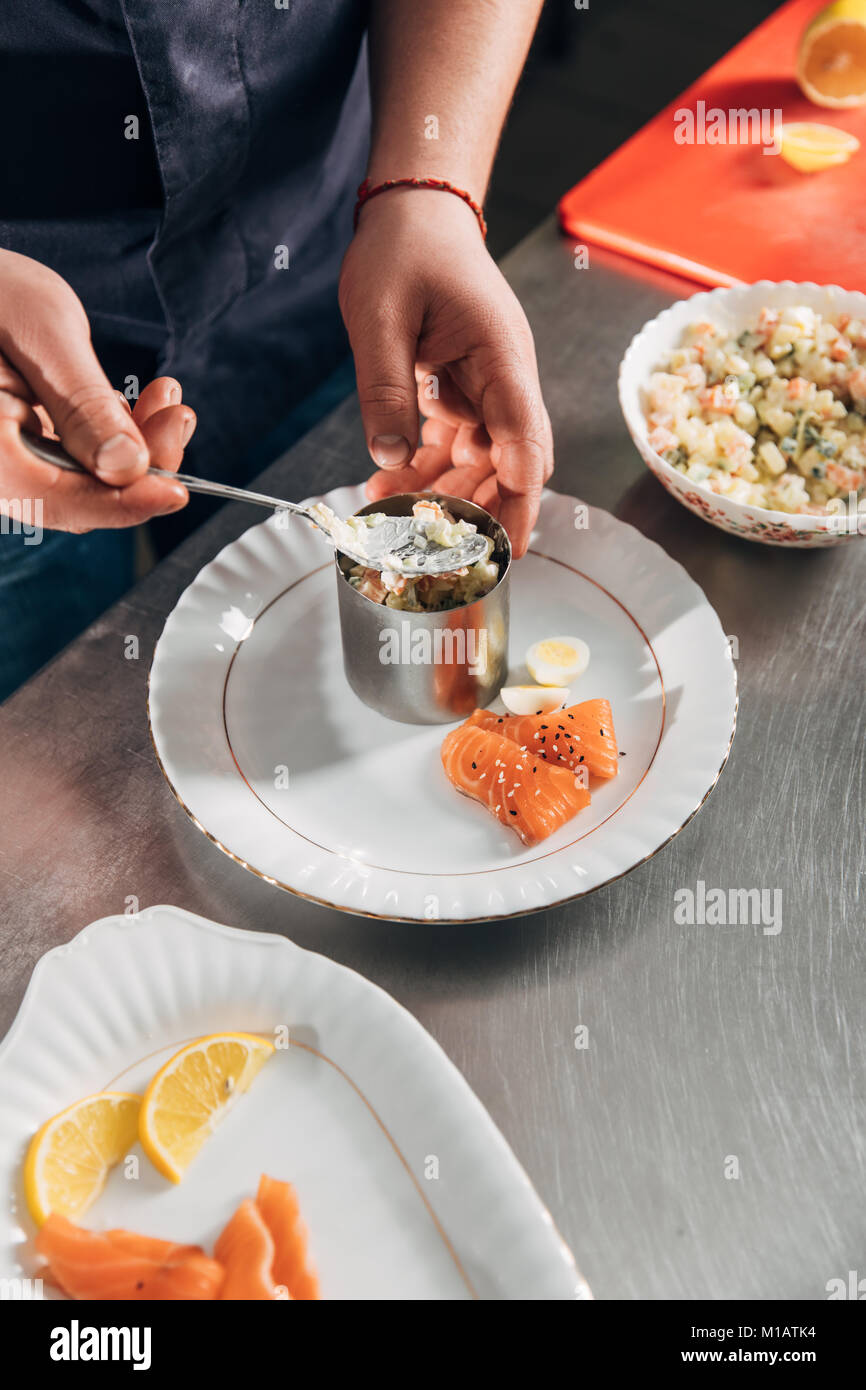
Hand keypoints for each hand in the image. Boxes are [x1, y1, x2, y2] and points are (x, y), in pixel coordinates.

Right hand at [0, 249, 192, 532]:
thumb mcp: (40, 329)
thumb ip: (82, 403)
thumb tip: (127, 466)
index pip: (56, 500)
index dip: (123, 503)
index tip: (175, 490)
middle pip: (74, 498)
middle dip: (138, 466)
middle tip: (175, 417)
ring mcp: (5, 459)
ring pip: (79, 483)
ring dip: (132, 449)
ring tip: (164, 401)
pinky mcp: (20, 447)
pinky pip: (71, 461)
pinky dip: (110, 438)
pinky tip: (136, 405)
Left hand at [338, 190, 552, 555]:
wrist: (413, 211)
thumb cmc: (403, 250)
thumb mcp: (378, 317)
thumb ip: (385, 388)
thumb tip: (387, 459)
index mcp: (499, 354)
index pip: (524, 438)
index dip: (521, 497)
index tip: (511, 544)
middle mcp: (504, 376)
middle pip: (511, 461)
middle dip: (484, 511)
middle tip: (449, 555)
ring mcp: (486, 384)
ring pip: (479, 459)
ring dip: (446, 494)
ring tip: (396, 520)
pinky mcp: (462, 389)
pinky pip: (452, 441)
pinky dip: (425, 468)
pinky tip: (388, 487)